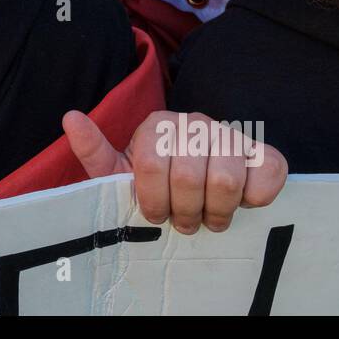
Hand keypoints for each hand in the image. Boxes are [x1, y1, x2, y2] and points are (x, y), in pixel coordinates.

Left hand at [63, 109, 286, 234]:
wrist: (199, 192)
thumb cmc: (154, 186)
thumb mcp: (118, 174)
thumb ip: (94, 151)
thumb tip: (70, 117)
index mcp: (157, 124)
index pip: (152, 165)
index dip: (154, 200)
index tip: (155, 213)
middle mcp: (195, 122)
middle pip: (190, 178)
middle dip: (185, 212)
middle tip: (184, 222)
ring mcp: (231, 134)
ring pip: (227, 181)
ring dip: (217, 212)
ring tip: (209, 217)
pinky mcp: (264, 152)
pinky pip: (268, 174)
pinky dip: (256, 198)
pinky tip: (242, 204)